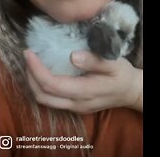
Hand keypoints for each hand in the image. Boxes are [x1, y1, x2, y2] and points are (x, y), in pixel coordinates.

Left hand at [24, 49, 142, 113]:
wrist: (131, 92)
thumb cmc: (123, 75)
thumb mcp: (114, 63)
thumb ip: (94, 60)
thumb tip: (72, 56)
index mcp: (85, 92)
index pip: (52, 84)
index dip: (36, 69)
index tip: (29, 52)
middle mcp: (76, 103)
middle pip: (43, 95)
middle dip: (29, 76)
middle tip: (28, 56)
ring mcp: (74, 108)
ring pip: (44, 100)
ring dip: (33, 82)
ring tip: (32, 63)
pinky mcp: (73, 107)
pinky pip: (51, 100)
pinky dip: (41, 86)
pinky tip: (43, 71)